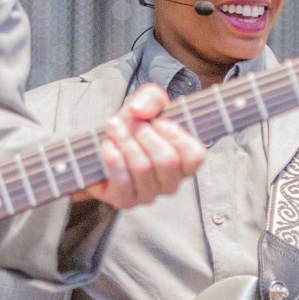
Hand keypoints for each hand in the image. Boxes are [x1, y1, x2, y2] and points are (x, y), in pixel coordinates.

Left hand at [84, 83, 206, 210]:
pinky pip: (123, 182)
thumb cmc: (132, 127)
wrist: (103, 145)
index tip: (159, 121)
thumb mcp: (146, 104)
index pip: (196, 156)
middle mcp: (170, 182)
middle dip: (145, 135)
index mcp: (183, 161)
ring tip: (114, 127)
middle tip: (132, 123)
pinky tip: (107, 146)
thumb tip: (141, 111)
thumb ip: (151, 98)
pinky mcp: (126, 201)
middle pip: (167, 161)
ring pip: (143, 169)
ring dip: (126, 142)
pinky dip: (113, 159)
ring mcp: (149, 194)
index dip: (178, 137)